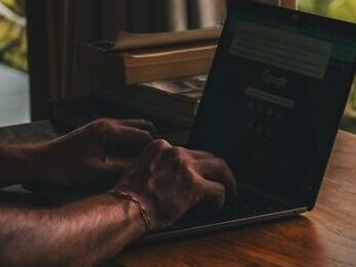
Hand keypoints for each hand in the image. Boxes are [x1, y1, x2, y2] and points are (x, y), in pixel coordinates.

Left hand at [34, 118, 155, 186]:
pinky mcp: (98, 132)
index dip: (154, 149)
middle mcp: (107, 123)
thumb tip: (143, 171)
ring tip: (147, 161)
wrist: (39, 161)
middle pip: (142, 126)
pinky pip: (123, 133)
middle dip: (152, 142)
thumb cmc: (63, 168)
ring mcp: (102, 126)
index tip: (160, 164)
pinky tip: (131, 159)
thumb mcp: (94, 174)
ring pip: (133, 128)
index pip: (143, 134)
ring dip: (142, 142)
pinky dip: (132, 143)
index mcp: (108, 130)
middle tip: (156, 161)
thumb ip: (121, 171)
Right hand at [114, 139, 236, 228]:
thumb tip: (173, 179)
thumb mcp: (139, 169)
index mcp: (161, 146)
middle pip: (208, 156)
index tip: (199, 175)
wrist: (125, 207)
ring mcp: (186, 167)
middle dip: (217, 170)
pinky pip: (218, 190)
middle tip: (223, 181)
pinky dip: (220, 200)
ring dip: (228, 181)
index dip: (196, 166)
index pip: (188, 152)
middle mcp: (176, 152)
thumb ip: (157, 166)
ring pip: (220, 168)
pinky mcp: (194, 185)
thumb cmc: (128, 196)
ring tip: (230, 192)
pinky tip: (215, 208)